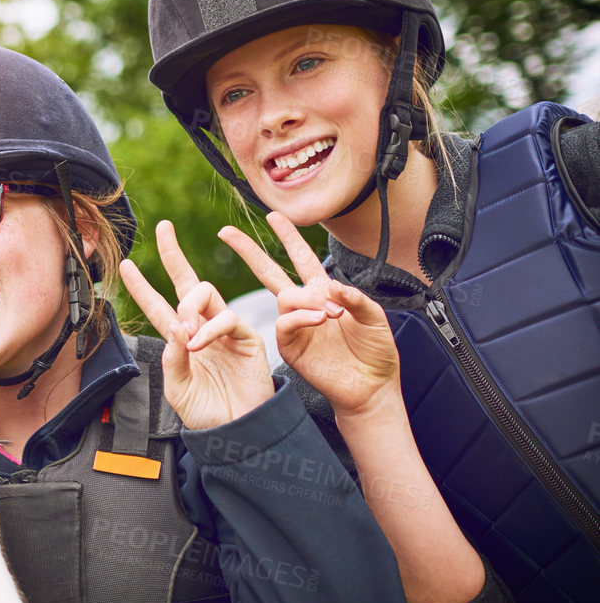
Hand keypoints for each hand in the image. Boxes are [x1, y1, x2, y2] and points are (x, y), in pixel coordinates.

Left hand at [118, 220, 273, 428]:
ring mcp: (224, 331)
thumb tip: (173, 324)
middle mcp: (201, 329)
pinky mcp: (247, 338)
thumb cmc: (205, 413)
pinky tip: (199, 342)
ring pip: (207, 293)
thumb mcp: (177, 388)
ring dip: (190, 304)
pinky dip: (210, 327)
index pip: (157, 306)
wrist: (237, 432)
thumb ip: (171, 358)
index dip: (141, 286)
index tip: (125, 265)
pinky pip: (228, 317)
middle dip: (173, 254)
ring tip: (185, 331)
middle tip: (163, 231)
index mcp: (179, 340)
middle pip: (187, 283)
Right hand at [218, 213, 399, 419]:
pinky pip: (285, 323)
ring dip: (306, 298)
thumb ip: (356, 298)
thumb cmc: (375, 352)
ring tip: (332, 313)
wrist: (372, 386)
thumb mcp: (375, 318)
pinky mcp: (290, 346)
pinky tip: (319, 319)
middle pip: (270, 272)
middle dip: (249, 251)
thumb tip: (332, 286)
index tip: (273, 216)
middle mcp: (304, 306)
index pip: (301, 258)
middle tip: (227, 232)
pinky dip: (301, 317)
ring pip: (283, 297)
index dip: (288, 236)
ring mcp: (294, 326)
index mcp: (324, 294)